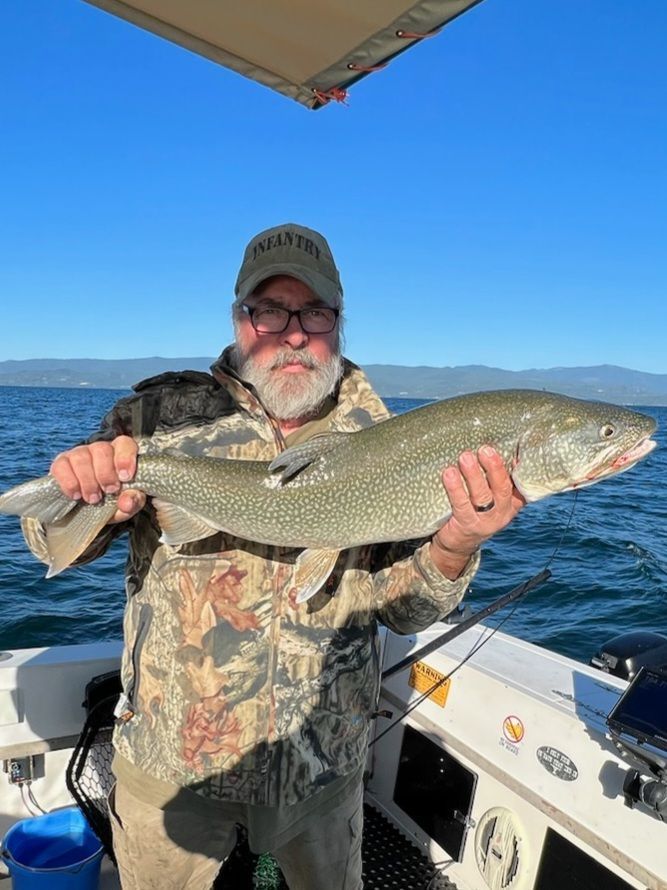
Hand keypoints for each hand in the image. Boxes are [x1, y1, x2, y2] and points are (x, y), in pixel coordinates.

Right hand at [50, 436, 144, 523]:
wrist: (89, 512)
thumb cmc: (113, 500)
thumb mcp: (129, 503)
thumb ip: (133, 501)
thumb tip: (127, 503)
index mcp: (120, 454)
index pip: (124, 443)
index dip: (125, 458)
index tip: (125, 477)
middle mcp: (99, 450)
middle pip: (101, 450)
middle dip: (105, 473)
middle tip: (109, 491)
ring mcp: (79, 454)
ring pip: (81, 457)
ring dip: (88, 481)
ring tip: (93, 499)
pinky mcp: (61, 464)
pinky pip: (61, 466)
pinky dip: (69, 482)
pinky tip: (76, 495)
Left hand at [430, 445, 524, 578]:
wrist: (457, 543)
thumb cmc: (474, 508)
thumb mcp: (490, 495)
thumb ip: (494, 475)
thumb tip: (491, 439)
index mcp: (513, 500)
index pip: (523, 482)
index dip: (523, 467)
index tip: (519, 447)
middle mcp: (503, 511)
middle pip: (502, 487)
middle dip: (494, 467)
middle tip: (485, 449)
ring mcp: (486, 521)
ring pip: (482, 496)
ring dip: (473, 475)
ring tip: (465, 457)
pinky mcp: (467, 526)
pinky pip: (461, 505)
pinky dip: (455, 488)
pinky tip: (448, 474)